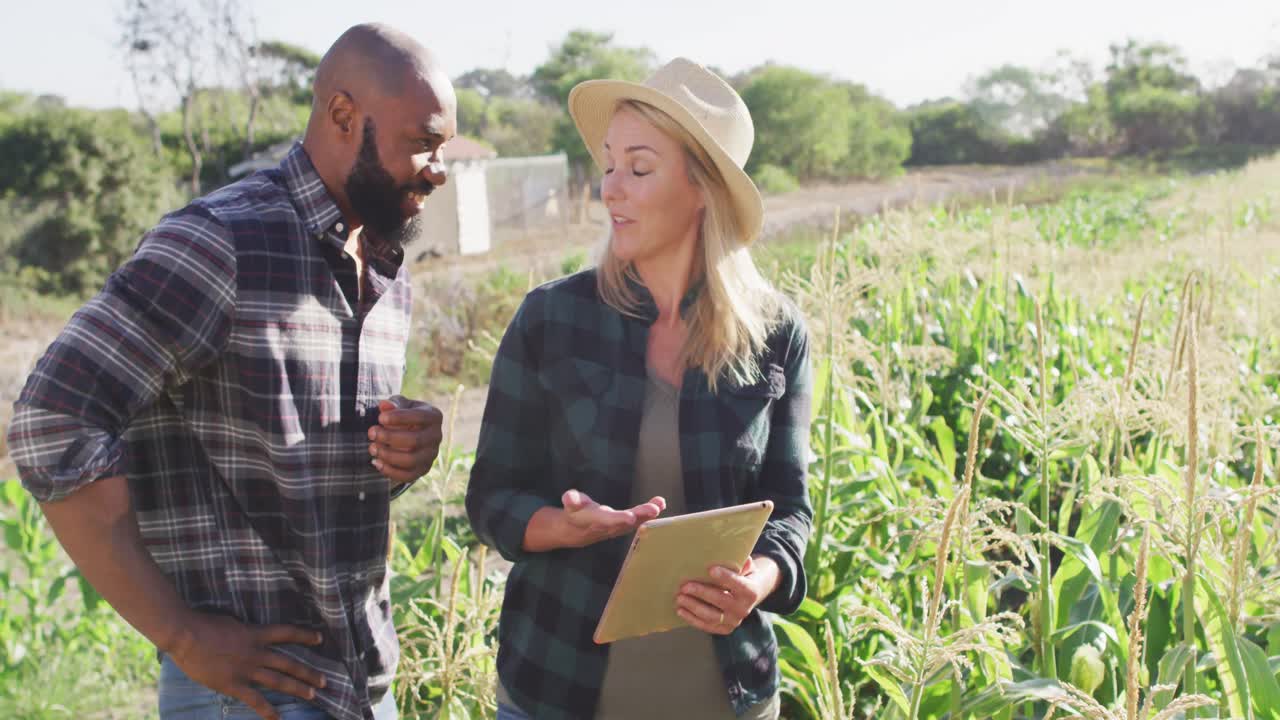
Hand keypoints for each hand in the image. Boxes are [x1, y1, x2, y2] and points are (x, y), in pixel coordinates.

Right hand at [168, 612, 325, 719]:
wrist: (185, 635)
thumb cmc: (204, 624)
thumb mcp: (232, 622)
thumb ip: (245, 631)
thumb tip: (252, 634)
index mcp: (255, 634)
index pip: (287, 633)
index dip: (305, 635)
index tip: (320, 638)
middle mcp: (256, 653)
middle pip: (289, 663)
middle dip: (308, 673)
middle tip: (325, 681)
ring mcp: (246, 670)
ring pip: (278, 681)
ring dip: (297, 688)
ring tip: (313, 695)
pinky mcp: (233, 684)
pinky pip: (255, 700)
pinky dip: (267, 711)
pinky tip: (277, 718)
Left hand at [368, 395, 443, 484]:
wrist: (411, 432)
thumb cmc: (404, 415)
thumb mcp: (400, 405)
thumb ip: (393, 404)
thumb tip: (384, 405)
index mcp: (434, 416)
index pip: (420, 417)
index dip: (399, 418)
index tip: (380, 418)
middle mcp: (436, 436)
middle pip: (415, 441)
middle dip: (390, 437)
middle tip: (372, 433)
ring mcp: (431, 455)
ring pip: (411, 460)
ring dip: (388, 455)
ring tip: (372, 448)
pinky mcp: (423, 469)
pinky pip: (408, 475)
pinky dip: (390, 471)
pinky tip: (376, 462)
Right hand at [560, 489, 665, 547]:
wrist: (577, 532)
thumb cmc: (576, 513)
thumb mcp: (571, 505)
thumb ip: (572, 500)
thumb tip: (569, 497)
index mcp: (595, 521)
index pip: (607, 521)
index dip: (618, 519)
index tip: (630, 517)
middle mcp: (609, 526)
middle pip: (627, 522)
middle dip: (640, 516)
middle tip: (653, 510)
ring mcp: (619, 527)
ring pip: (636, 522)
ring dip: (648, 514)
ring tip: (660, 503)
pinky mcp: (625, 525)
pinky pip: (639, 519)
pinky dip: (650, 512)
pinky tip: (660, 503)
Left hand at [675, 555, 779, 634]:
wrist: (750, 595)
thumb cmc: (743, 576)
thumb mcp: (746, 568)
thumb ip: (742, 564)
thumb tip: (738, 557)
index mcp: (751, 592)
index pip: (738, 584)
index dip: (725, 577)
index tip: (710, 569)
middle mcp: (744, 609)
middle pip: (722, 600)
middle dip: (702, 593)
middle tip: (685, 586)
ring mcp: (734, 621)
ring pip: (712, 616)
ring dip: (694, 607)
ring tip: (680, 598)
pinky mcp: (724, 629)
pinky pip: (706, 626)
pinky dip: (692, 619)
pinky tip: (680, 610)